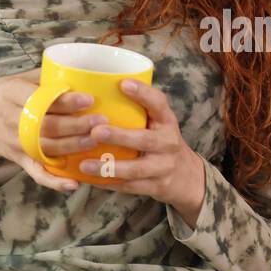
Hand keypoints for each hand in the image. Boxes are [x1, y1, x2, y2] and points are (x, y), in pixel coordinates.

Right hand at [0, 71, 114, 193]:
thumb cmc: (0, 98)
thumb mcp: (12, 80)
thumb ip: (39, 76)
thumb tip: (73, 68)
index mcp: (11, 94)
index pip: (40, 99)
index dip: (65, 101)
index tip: (89, 99)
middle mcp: (11, 119)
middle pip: (47, 125)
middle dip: (76, 125)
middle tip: (101, 122)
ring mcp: (15, 143)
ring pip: (46, 148)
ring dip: (72, 147)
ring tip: (96, 140)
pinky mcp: (19, 159)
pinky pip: (36, 172)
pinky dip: (54, 181)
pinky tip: (72, 183)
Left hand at [77, 79, 205, 220]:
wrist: (186, 176)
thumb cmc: (161, 140)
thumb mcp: (158, 121)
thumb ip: (140, 108)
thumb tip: (101, 86)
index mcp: (167, 121)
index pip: (159, 103)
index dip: (143, 93)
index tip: (123, 84)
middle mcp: (169, 143)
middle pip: (144, 139)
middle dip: (119, 136)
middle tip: (95, 131)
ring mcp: (164, 167)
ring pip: (135, 169)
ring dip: (108, 167)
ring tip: (84, 165)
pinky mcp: (157, 187)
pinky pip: (130, 187)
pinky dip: (109, 184)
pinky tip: (90, 180)